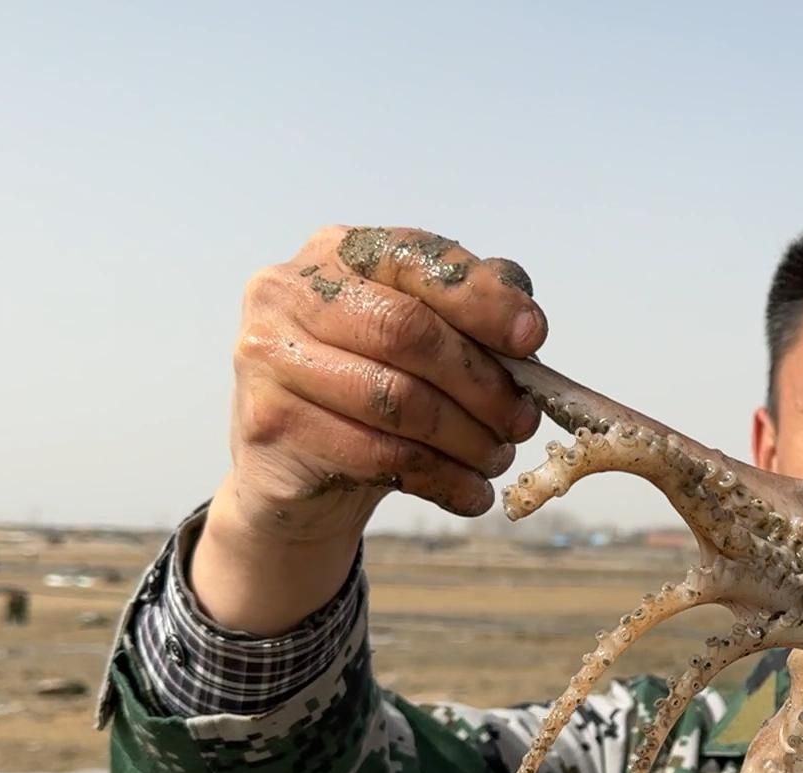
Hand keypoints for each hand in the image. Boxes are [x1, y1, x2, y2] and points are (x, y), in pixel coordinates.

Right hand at [194, 226, 548, 633]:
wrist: (298, 467)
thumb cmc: (373, 382)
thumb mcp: (422, 335)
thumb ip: (472, 311)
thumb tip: (526, 324)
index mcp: (337, 251)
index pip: (417, 259)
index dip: (482, 299)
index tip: (533, 338)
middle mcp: (288, 292)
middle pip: (409, 332)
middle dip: (482, 383)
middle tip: (523, 421)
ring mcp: (269, 358)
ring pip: (398, 401)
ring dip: (468, 439)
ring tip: (499, 458)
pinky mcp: (271, 425)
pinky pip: (379, 456)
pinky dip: (443, 479)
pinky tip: (471, 491)